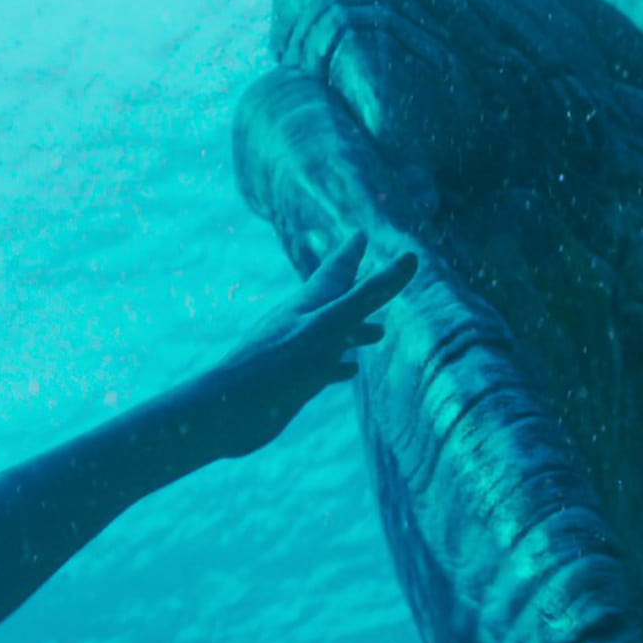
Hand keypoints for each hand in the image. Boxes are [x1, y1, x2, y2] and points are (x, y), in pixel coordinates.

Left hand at [183, 238, 419, 461]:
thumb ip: (370, 293)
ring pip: (331, 334)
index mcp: (311, 303)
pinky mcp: (291, 380)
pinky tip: (349, 370)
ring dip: (355, 329)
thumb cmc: (281, 364)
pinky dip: (340, 362)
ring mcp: (295, 352)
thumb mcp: (333, 325)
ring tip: (380, 332)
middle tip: (374, 277)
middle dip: (357, 289)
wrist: (231, 409)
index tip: (360, 234)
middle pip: (334, 299)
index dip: (351, 252)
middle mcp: (302, 323)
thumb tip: (411, 258)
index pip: (336, 270)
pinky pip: (321, 365)